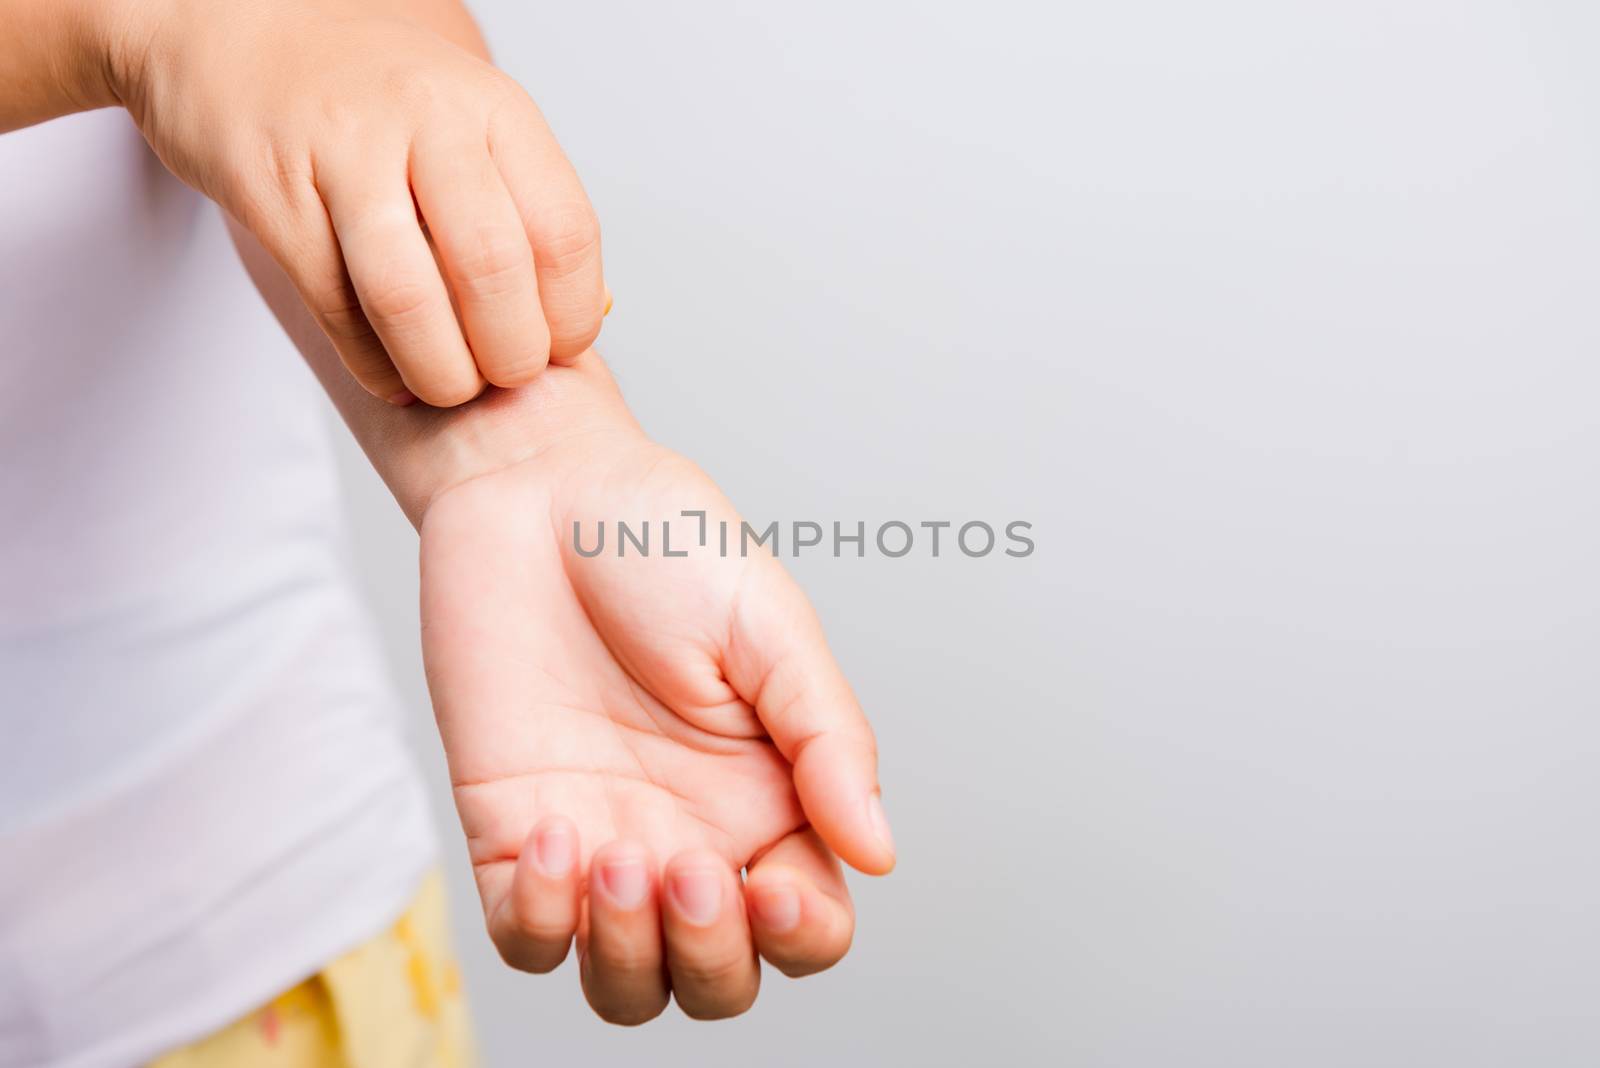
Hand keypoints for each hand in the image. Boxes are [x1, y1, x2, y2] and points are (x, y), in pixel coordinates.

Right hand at [109, 0, 603, 404]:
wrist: (239, 25)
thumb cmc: (373, 97)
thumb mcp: (471, 125)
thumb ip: (529, 211)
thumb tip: (591, 313)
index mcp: (494, 108)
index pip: (564, 232)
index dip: (570, 315)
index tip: (558, 349)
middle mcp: (426, 119)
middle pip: (493, 270)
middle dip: (510, 354)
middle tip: (504, 379)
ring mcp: (344, 151)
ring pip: (408, 297)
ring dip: (440, 370)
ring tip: (450, 388)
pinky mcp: (273, 190)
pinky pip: (334, 304)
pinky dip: (371, 363)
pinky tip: (391, 377)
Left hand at [417, 356, 894, 1022]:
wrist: (536, 489)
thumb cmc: (662, 542)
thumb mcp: (770, 626)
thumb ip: (829, 740)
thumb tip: (878, 852)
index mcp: (770, 797)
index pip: (808, 923)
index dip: (800, 935)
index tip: (767, 881)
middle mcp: (690, 838)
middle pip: (721, 980)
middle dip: (713, 957)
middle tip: (688, 870)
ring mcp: (599, 844)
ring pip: (625, 984)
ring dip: (627, 956)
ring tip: (618, 858)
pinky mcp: (511, 833)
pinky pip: (527, 940)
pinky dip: (541, 926)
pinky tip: (554, 840)